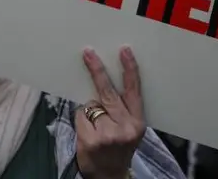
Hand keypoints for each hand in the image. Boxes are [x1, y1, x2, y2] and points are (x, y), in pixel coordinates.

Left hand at [74, 47, 145, 178]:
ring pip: (91, 105)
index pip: (134, 91)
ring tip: (95, 127)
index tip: (124, 51)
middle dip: (97, 70)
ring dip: (90, 110)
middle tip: (88, 53)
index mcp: (137, 122)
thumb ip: (121, 109)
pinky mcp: (90, 140)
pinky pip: (80, 116)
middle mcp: (125, 128)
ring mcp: (107, 135)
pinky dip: (81, 120)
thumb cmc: (118, 148)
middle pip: (108, 92)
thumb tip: (103, 82)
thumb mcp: (129, 129)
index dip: (129, 70)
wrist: (109, 176)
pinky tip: (87, 132)